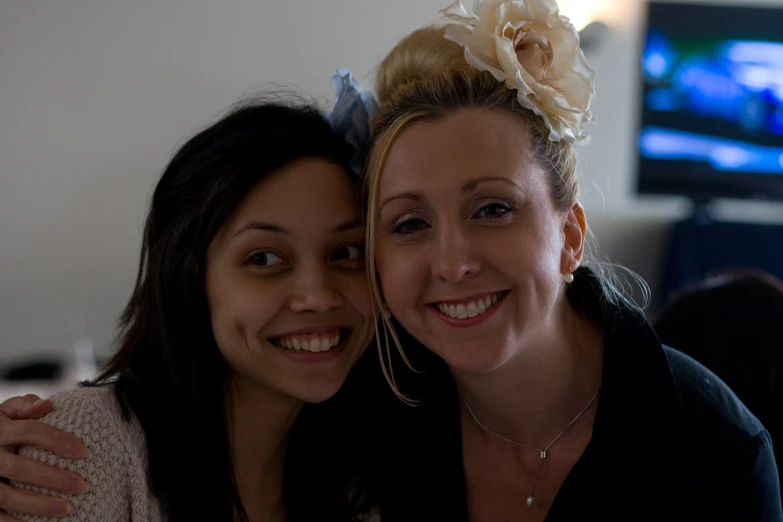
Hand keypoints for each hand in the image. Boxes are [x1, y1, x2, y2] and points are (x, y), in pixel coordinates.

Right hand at [0, 394, 86, 518]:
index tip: (84, 452)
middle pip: (19, 467)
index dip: (57, 440)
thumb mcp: (5, 413)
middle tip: (82, 486)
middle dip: (52, 478)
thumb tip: (46, 404)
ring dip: (38, 504)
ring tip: (67, 509)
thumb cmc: (0, 428)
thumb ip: (24, 406)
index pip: (30, 431)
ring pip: (6, 495)